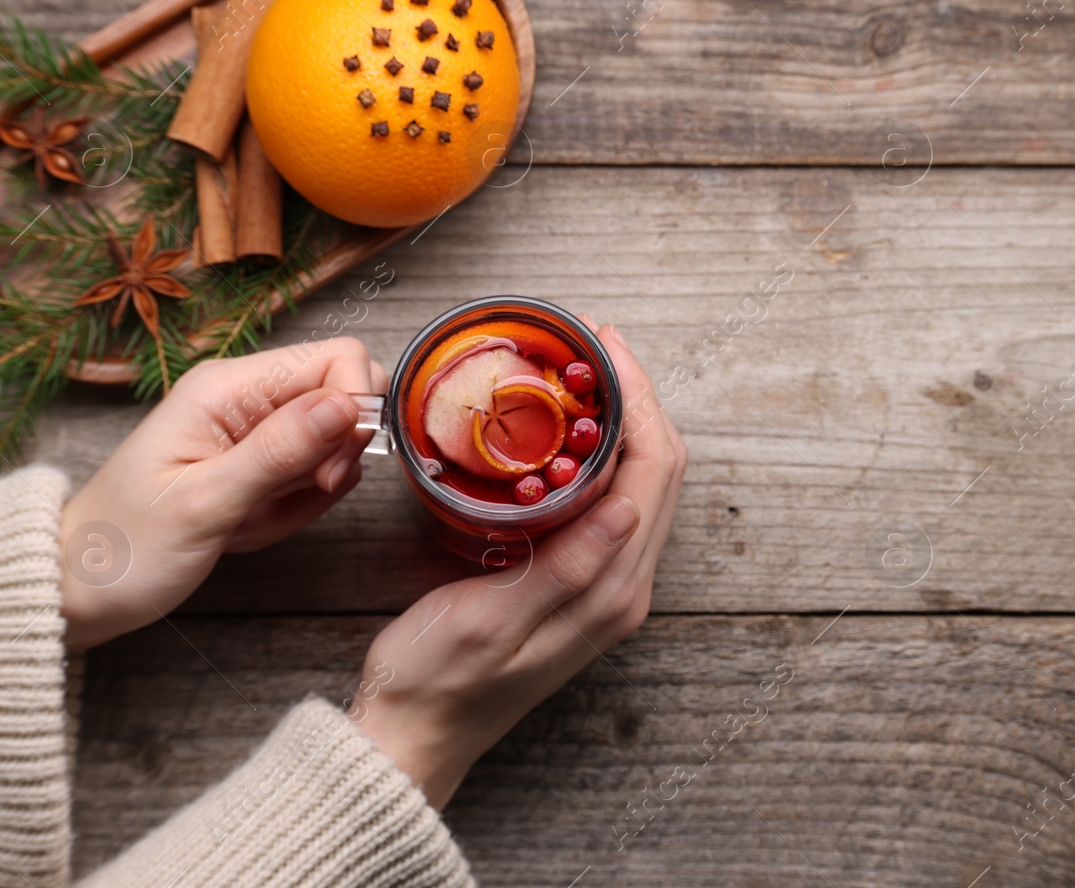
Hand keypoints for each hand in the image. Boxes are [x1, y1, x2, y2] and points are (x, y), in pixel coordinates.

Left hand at [59, 337, 386, 649]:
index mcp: (228, 388)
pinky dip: (298, 508)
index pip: (336, 357)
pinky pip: (313, 475)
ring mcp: (253, 430)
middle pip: (344, 396)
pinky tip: (252, 526)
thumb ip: (280, 451)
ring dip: (313, 491)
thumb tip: (348, 404)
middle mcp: (245, 397)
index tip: (331, 468)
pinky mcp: (258, 463)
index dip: (354, 408)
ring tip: (254, 518)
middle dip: (339, 454)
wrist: (78, 587)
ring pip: (333, 442)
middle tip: (302, 493)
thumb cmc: (123, 547)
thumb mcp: (204, 503)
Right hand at [351, 323, 685, 808]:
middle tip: (592, 339)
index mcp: (610, 591)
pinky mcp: (585, 585)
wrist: (415, 734)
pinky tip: (567, 427)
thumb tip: (628, 505)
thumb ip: (567, 568)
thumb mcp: (490, 621)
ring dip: (624, 418)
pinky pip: (614, 500)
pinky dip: (603, 451)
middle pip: (659, 467)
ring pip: (642, 480)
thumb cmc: (437, 680)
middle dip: (637, 394)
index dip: (638, 396)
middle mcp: (624, 587)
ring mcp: (608, 587)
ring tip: (583, 368)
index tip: (604, 342)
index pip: (651, 470)